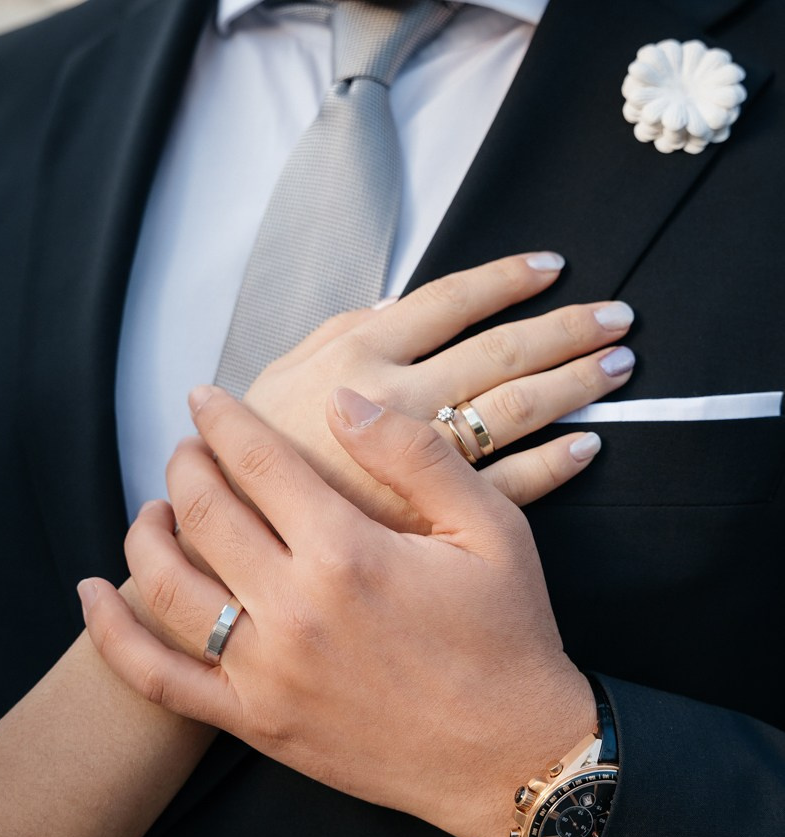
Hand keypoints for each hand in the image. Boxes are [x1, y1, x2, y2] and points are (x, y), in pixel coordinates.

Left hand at [80, 386, 595, 836]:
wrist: (511, 757)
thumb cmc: (509, 640)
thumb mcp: (491, 530)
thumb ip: (414, 456)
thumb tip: (342, 402)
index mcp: (348, 553)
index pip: (256, 461)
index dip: (224, 419)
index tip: (206, 397)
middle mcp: (293, 610)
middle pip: (202, 512)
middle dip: (185, 465)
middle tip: (188, 448)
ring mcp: (265, 672)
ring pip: (164, 586)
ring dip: (145, 533)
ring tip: (156, 509)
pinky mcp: (256, 722)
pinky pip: (158, 679)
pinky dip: (113, 636)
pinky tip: (92, 599)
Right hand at [234, 253, 633, 530]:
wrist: (237, 552)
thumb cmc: (257, 465)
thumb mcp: (276, 382)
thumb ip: (336, 336)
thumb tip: (392, 303)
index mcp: (355, 356)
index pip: (448, 301)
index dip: (506, 279)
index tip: (551, 268)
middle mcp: (395, 399)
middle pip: (500, 351)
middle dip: (565, 329)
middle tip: (616, 317)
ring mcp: (419, 463)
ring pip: (515, 409)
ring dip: (573, 383)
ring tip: (617, 366)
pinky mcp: (432, 518)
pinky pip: (509, 484)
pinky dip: (554, 462)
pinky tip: (586, 445)